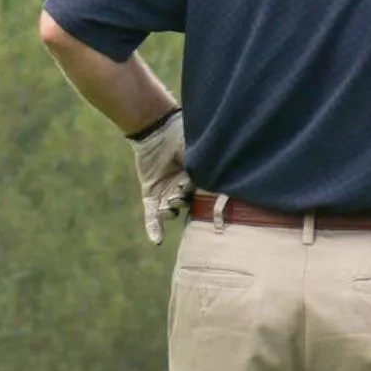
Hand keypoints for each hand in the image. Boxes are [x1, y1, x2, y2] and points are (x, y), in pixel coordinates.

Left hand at [130, 109, 192, 245]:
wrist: (155, 129)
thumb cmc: (181, 136)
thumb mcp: (196, 150)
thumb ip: (205, 165)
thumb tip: (219, 177)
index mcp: (199, 180)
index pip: (204, 196)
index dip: (201, 197)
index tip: (195, 192)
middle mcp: (184, 190)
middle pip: (187, 205)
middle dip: (182, 203)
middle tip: (177, 196)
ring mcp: (167, 194)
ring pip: (170, 210)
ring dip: (169, 211)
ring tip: (167, 207)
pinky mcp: (151, 195)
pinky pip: (152, 215)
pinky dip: (154, 227)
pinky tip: (156, 241)